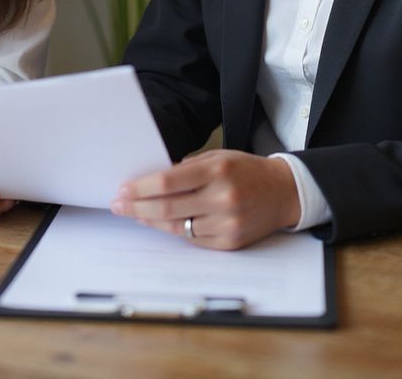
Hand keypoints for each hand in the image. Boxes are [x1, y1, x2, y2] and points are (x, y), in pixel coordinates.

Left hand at [110, 149, 300, 249]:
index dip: (141, 188)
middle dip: (137, 208)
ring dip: (151, 222)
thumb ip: (187, 169)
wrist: (283, 192)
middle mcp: (222, 198)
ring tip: (134, 214)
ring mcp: (227, 224)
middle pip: (168, 208)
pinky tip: (159, 224)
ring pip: (178, 227)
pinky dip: (173, 231)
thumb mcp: (217, 158)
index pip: (168, 181)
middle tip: (118, 205)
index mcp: (217, 171)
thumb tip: (150, 181)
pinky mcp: (230, 243)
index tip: (122, 190)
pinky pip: (193, 240)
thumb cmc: (245, 170)